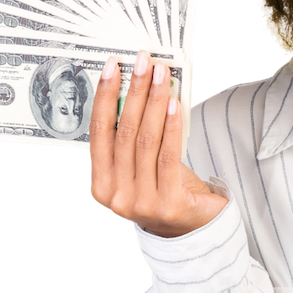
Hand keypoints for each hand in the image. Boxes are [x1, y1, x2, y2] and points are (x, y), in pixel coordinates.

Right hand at [88, 51, 227, 236]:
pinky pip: (167, 157)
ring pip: (145, 141)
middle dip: (133, 92)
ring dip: (153, 103)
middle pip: (123, 132)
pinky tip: (173, 105)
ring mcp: (140, 202)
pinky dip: (170, 127)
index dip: (103, 97)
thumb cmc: (166, 189)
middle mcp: (115, 195)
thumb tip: (137, 88)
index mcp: (100, 185)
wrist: (193, 229)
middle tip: (142, 63)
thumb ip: (134, 138)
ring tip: (162, 76)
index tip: (112, 67)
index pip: (98, 132)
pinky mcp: (168, 204)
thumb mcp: (142, 166)